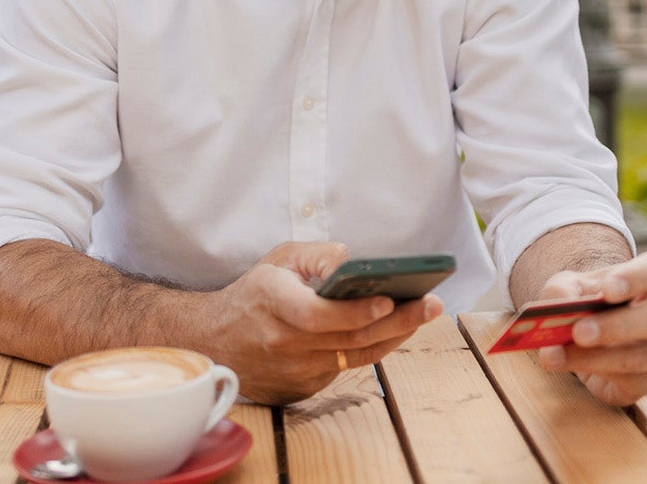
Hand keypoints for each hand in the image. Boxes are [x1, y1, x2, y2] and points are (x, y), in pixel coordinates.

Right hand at [202, 242, 441, 404]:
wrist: (215, 341)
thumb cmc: (255, 294)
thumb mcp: (280, 260)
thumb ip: (319, 257)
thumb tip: (357, 263)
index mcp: (273, 303)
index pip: (319, 315)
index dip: (356, 310)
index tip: (389, 299)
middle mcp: (283, 343)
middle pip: (349, 338)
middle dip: (397, 321)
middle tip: (431, 305)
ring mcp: (293, 371)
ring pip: (354, 356)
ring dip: (394, 336)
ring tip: (424, 314)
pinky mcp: (302, 389)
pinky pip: (345, 369)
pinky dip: (371, 349)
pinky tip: (394, 331)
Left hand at [534, 253, 646, 405]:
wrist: (592, 332)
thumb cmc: (588, 300)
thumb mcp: (570, 286)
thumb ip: (562, 291)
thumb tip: (559, 309)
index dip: (634, 279)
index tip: (607, 290)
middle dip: (617, 326)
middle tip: (579, 332)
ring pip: (641, 357)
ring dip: (595, 358)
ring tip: (557, 354)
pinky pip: (632, 382)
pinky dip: (598, 375)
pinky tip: (574, 369)